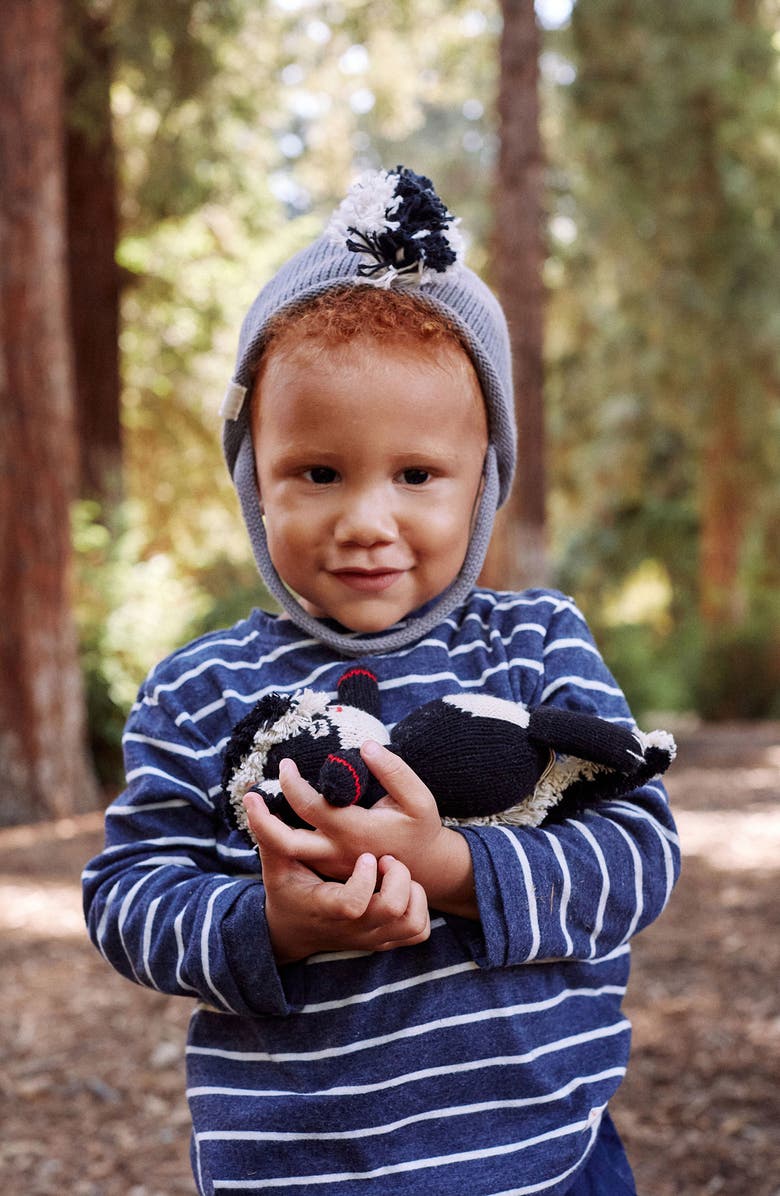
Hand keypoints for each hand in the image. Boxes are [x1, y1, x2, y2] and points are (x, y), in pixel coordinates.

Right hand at [245, 792, 430, 963]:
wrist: (297, 932)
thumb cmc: (287, 891)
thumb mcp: (275, 865)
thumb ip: (266, 832)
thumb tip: (251, 794)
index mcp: (326, 906)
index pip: (353, 903)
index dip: (364, 880)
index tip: (366, 858)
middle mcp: (352, 927)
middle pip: (390, 910)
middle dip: (396, 878)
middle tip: (386, 858)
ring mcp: (371, 937)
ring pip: (410, 922)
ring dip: (411, 892)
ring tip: (395, 871)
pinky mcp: (385, 942)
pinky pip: (417, 931)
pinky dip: (419, 908)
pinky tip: (405, 888)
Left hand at [266, 741, 478, 918]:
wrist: (427, 869)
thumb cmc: (420, 828)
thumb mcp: (418, 797)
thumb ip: (394, 770)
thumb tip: (366, 745)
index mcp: (355, 831)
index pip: (310, 806)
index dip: (291, 782)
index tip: (286, 764)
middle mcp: (337, 851)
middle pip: (285, 843)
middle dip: (260, 819)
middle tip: (248, 795)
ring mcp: (332, 864)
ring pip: (288, 853)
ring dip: (267, 829)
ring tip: (255, 804)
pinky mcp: (330, 869)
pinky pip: (299, 855)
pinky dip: (281, 837)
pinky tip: (276, 815)